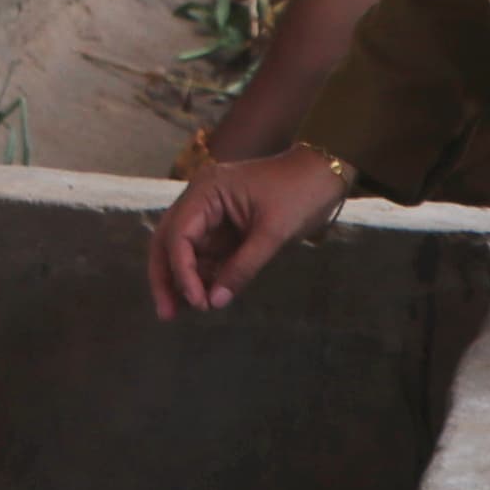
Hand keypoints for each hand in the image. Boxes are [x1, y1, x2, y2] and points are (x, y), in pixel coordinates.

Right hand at [148, 150, 351, 321]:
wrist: (323, 175)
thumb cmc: (300, 193)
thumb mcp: (273, 233)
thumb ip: (243, 268)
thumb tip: (214, 301)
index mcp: (206, 190)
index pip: (179, 234)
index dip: (182, 271)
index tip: (196, 301)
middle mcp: (200, 199)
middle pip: (168, 240)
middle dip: (165, 277)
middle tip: (166, 314)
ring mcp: (210, 212)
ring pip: (183, 250)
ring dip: (182, 280)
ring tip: (182, 313)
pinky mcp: (223, 225)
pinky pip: (204, 253)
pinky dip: (202, 275)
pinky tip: (203, 298)